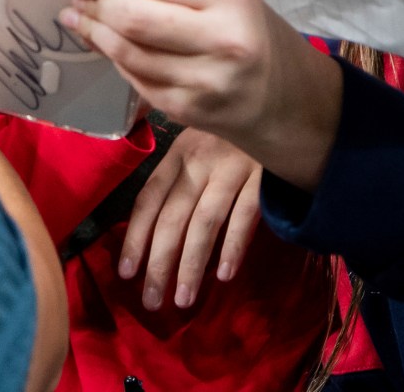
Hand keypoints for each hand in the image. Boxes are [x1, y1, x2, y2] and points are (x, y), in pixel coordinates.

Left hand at [62, 0, 342, 189]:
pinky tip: (104, 45)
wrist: (290, 100)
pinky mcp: (188, 111)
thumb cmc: (252, 32)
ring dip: (93, 32)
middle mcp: (222, 39)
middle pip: (130, 17)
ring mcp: (204, 81)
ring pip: (126, 52)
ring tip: (77, 18)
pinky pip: (134, 79)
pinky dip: (114, 58)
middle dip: (92, 4)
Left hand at [116, 129, 263, 310]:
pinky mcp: (261, 178)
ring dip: (191, 265)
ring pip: (204, 223)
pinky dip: (233, 246)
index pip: (148, 200)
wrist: (278, 103)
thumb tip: (152, 207)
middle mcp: (198, 162)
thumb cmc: (234, 126)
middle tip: (151, 301)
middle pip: (171, 218)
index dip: (135, 237)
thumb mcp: (198, 134)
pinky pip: (245, 216)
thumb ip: (177, 166)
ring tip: (183, 299)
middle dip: (158, 263)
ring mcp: (230, 170)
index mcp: (177, 153)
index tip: (125, 272)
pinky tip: (225, 274)